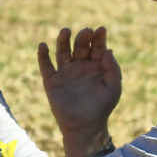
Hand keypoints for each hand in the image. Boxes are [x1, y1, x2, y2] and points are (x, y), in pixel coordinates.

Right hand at [38, 27, 120, 144]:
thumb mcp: (113, 88)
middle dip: (82, 37)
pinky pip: (45, 66)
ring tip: (66, 31)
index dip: (98, 37)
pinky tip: (43, 46)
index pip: (96, 46)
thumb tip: (108, 49)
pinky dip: (43, 55)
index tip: (100, 30)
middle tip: (86, 32)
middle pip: (80, 46)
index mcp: (96, 65)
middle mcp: (80, 66)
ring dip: (63, 40)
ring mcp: (65, 72)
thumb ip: (113, 69)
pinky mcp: (52, 81)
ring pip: (62, 51)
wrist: (84, 126)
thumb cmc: (101, 108)